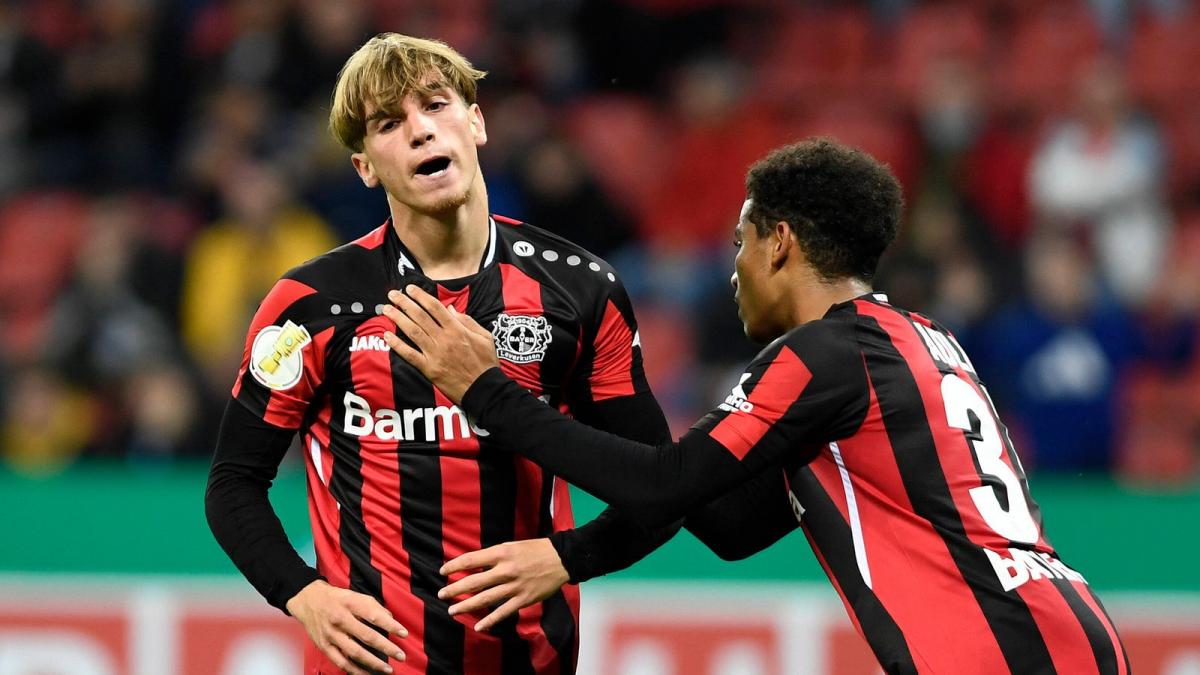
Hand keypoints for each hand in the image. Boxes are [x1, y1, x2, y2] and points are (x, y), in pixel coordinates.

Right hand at [285, 580, 407, 674]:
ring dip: (373, 663)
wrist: (308, 600)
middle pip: (367, 636)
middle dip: (386, 647)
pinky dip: (355, 671)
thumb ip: (373, 606)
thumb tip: (390, 618)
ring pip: (355, 653)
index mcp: (350, 604)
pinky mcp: (324, 647)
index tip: (404, 633)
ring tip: (388, 669)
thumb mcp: (355, 595)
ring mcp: (331, 635)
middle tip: (401, 656)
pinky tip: (368, 674)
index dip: (390, 625)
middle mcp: (340, 620)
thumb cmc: (337, 598)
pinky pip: (341, 662)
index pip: (374, 615)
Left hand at [382, 285, 498, 402]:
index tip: (410, 288)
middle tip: (393, 294)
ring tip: (387, 309)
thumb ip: (467, 321)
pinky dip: (397, 345)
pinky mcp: (429, 368)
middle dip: (404, 303)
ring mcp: (435, 354)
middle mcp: (444, 339)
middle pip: (420, 316)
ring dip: (398, 319)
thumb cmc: (486, 363)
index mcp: (457, 329)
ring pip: (413, 332)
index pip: (435, 307)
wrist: (484, 388)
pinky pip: (410, 355)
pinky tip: (387, 336)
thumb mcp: (484, 336)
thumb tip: (450, 309)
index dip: (421, 296)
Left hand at [438, 539, 570, 632]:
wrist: (561, 559)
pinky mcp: (524, 599)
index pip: (471, 560)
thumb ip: (494, 556)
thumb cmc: (535, 550)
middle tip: (441, 594)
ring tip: (452, 610)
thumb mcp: (512, 546)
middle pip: (474, 582)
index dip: (454, 566)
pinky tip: (479, 626)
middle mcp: (506, 570)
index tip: (443, 572)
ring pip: (485, 598)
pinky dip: (490, 620)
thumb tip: (474, 566)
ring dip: (466, 605)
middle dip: (455, 589)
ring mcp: (515, 586)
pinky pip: (503, 612)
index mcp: (502, 553)